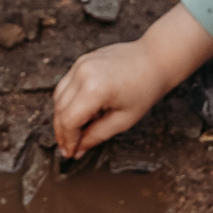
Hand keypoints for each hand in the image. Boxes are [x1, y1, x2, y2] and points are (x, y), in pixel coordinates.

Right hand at [52, 40, 179, 158]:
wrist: (154, 59)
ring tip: (74, 133)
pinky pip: (66, 85)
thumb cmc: (144, 90)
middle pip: (60, 109)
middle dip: (62, 132)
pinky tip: (80, 113)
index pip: (69, 121)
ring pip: (58, 97)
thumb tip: (78, 150)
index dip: (68, 140)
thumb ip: (96, 136)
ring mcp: (80, 64)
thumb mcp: (123, 120)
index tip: (71, 153)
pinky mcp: (81, 61)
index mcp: (94, 89)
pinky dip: (67, 101)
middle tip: (69, 148)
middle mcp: (82, 74)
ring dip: (62, 117)